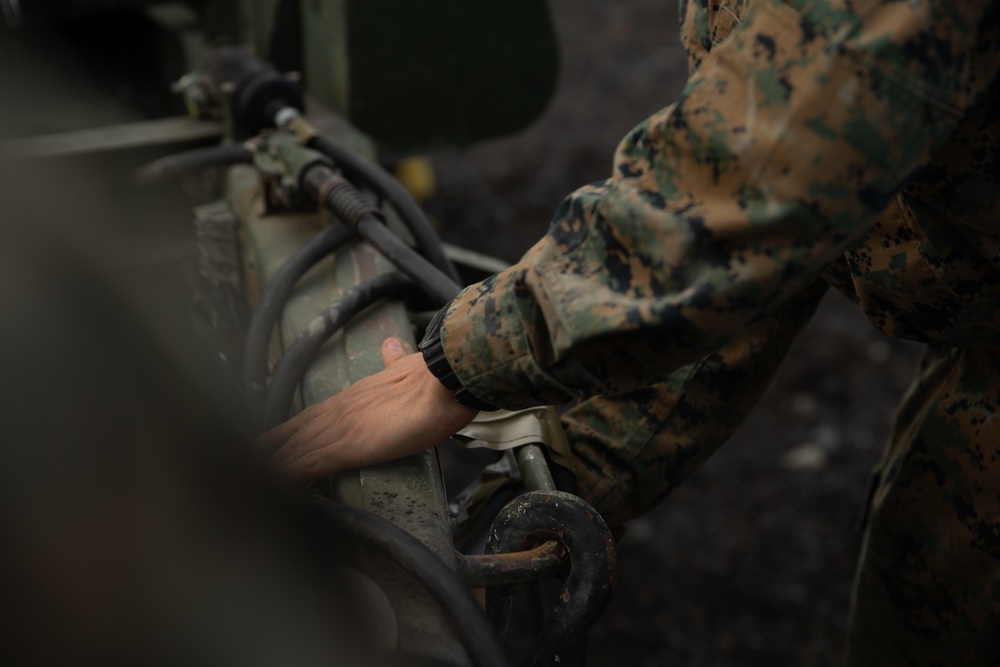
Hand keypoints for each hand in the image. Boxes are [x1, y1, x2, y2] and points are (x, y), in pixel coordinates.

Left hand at [257, 337, 478, 481]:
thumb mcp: (408, 366)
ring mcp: (337, 427)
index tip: (274, 438)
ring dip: (268, 464)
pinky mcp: (343, 446)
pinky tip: (269, 491)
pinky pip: (304, 466)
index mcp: (354, 395)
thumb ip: (395, 360)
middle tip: (241, 462)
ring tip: (244, 481)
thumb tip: (392, 346)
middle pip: (291, 431)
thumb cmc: (435, 378)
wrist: (443, 380)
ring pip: (291, 448)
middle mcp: (339, 408)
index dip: (291, 428)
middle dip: (267, 447)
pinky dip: (284, 478)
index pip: (313, 414)